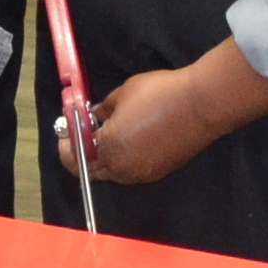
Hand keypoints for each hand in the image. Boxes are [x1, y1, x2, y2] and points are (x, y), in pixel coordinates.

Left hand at [64, 44, 267, 187]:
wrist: (201, 105)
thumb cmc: (159, 93)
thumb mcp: (122, 93)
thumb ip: (102, 110)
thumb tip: (92, 116)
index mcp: (107, 148)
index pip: (74, 158)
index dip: (66, 147)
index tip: (66, 133)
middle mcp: (121, 168)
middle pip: (90, 171)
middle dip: (82, 155)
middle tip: (83, 136)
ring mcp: (141, 174)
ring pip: (112, 174)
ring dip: (103, 160)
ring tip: (107, 137)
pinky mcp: (158, 173)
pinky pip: (131, 172)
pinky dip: (123, 161)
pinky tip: (129, 141)